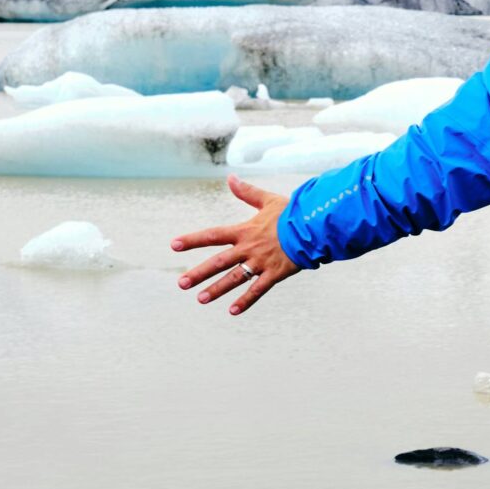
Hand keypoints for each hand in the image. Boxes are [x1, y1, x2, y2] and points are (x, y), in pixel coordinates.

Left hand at [173, 174, 299, 315]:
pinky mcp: (275, 273)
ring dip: (216, 289)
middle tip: (181, 283)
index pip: (212, 235)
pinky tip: (232, 311)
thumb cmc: (293, 212)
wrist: (315, 225)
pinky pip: (257, 290)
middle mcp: (248, 248)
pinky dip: (245, 301)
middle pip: (218, 262)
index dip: (192, 240)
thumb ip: (247, 192)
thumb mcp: (268, 200)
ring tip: (201, 299)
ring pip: (234, 278)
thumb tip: (230, 178)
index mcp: (245, 231)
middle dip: (198, 273)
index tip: (174, 245)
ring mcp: (261, 262)